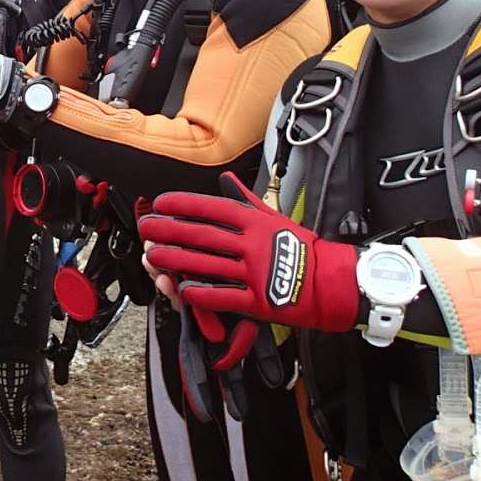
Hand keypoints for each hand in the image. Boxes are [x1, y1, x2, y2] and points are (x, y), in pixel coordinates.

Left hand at [140, 172, 357, 339]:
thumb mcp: (276, 216)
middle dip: (171, 231)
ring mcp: (255, 272)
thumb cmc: (304, 248)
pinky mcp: (259, 300)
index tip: (162, 203)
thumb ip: (246, 200)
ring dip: (177, 260)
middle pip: (204, 235)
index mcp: (256, 222)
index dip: (185, 204)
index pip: (214, 208)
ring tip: (153, 256)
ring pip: (207, 263)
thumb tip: (226, 180)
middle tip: (147, 228)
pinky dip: (202, 293)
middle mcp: (253, 244)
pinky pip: (225, 295)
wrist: (332, 281)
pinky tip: (183, 289)